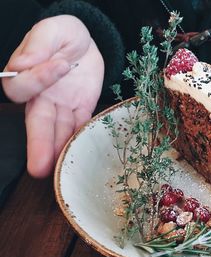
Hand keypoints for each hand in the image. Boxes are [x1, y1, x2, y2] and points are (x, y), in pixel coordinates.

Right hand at [2, 15, 103, 177]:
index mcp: (28, 75)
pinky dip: (82, 138)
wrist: (85, 43)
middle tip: (38, 168)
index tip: (60, 64)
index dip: (38, 79)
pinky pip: (81, 125)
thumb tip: (23, 63)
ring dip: (59, 150)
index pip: (24, 88)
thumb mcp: (52, 30)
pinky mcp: (82, 108)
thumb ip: (38, 43)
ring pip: (59, 131)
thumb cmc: (63, 35)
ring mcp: (63, 105)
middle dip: (39, 145)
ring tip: (60, 169)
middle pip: (37, 123)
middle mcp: (43, 96)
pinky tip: (81, 152)